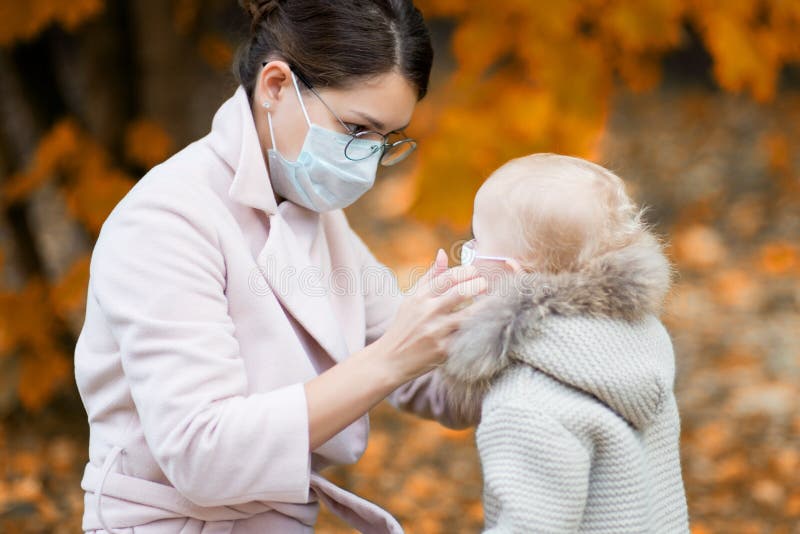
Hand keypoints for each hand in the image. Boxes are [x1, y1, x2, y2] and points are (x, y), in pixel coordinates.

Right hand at [374, 248, 487, 383]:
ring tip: (494, 301)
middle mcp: (427, 312)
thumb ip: (429, 277)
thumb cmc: (404, 326)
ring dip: (484, 306)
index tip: (475, 271)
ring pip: (468, 315)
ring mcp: (436, 331)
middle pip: (460, 293)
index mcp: (420, 297)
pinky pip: (466, 335)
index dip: (466, 272)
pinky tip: (487, 322)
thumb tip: (443, 253)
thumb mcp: (411, 299)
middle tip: (486, 285)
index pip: (447, 278)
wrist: (390, 360)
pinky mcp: (444, 350)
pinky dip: (478, 327)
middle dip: (478, 285)